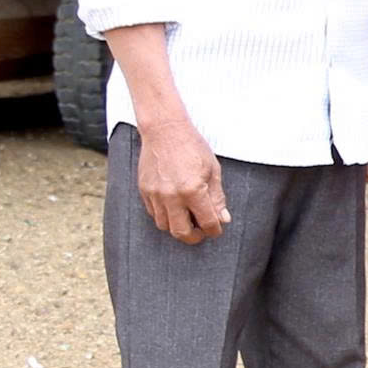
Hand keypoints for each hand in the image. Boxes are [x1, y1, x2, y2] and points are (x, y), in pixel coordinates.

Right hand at [136, 119, 228, 243]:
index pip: (207, 222)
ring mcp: (155, 195)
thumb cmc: (192, 147)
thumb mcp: (213, 170)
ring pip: (164, 226)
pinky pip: (154, 214)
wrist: (165, 130)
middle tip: (201, 231)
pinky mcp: (144, 191)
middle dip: (194, 237)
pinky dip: (165, 216)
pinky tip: (175, 208)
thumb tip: (223, 219)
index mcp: (193, 190)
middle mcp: (172, 196)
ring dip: (178, 227)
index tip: (217, 229)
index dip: (215, 229)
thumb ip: (217, 197)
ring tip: (188, 219)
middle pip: (181, 233)